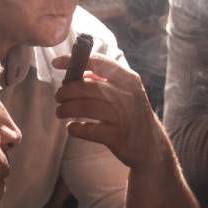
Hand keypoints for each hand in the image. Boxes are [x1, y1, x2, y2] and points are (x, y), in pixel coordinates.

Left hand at [53, 53, 167, 170]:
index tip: (57, 63)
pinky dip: (75, 129)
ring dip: (66, 109)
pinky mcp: (117, 137)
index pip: (99, 63)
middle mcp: (128, 96)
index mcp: (129, 80)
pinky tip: (73, 128)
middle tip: (59, 97)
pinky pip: (87, 130)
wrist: (151, 146)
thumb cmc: (133, 115)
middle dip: (66, 91)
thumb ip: (106, 80)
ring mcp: (123, 117)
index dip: (74, 61)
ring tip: (61, 112)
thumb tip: (78, 72)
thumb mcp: (128, 93)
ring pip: (84, 107)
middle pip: (86, 87)